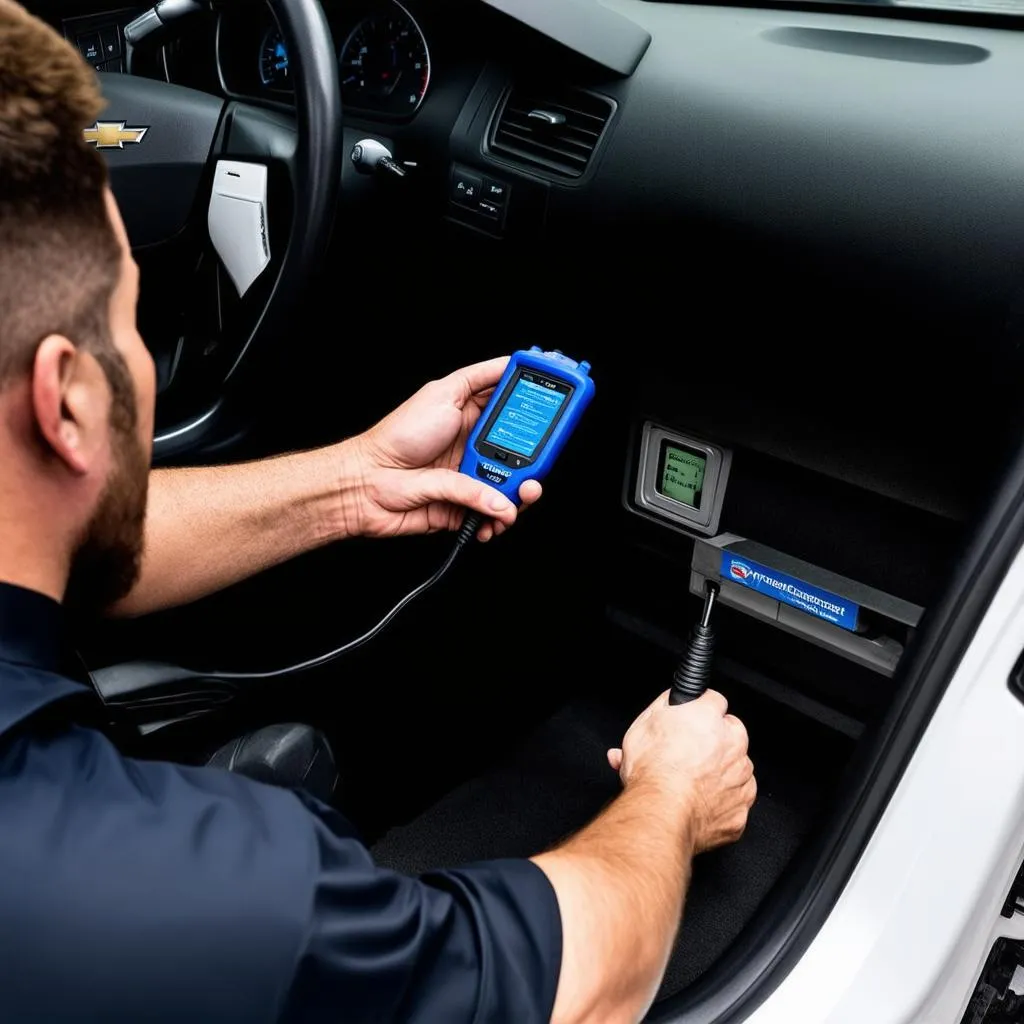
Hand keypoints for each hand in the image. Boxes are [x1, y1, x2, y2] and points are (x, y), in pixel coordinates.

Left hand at [348, 357, 541, 541]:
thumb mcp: (441, 394)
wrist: (365, 484)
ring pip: (512, 490)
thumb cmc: (396, 437)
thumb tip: (510, 364)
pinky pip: (492, 516)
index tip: (557, 409)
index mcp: (471, 417)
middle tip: (536, 469)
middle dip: (534, 465)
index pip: (514, 411)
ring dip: (519, 497)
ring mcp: (470, 479)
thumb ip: (478, 380)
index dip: (536, 412)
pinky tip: (492, 518)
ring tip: (517, 497)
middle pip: (522, 455)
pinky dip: (497, 520)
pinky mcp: (463, 508)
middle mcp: (474, 448)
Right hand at [608, 690, 754, 853]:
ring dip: (721, 771)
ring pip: (737, 768)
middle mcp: (732, 743)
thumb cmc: (651, 771)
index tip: (692, 721)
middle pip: (732, 733)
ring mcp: (741, 777)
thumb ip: (662, 707)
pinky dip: (722, 801)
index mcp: (709, 717)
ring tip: (692, 782)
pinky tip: (700, 802)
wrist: (660, 812)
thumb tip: (669, 702)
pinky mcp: (741, 807)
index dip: (700, 711)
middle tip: (689, 755)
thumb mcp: (642, 725)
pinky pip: (736, 800)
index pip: (713, 700)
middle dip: (715, 741)